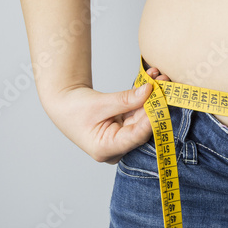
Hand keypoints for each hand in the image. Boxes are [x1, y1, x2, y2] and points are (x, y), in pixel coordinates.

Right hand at [44, 68, 170, 163]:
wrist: (63, 104)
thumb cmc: (73, 108)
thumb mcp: (100, 103)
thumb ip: (125, 99)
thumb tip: (149, 91)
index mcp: (106, 148)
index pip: (135, 137)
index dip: (150, 121)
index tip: (161, 104)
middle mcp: (117, 147)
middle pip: (142, 127)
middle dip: (154, 105)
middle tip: (165, 85)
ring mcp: (122, 138)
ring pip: (143, 118)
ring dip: (152, 98)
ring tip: (160, 78)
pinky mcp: (125, 127)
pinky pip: (139, 113)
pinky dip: (144, 97)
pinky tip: (152, 80)